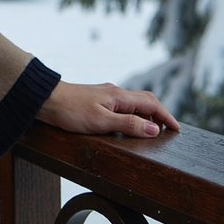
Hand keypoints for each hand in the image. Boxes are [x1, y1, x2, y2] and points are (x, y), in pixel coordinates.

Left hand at [36, 81, 179, 137]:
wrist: (46, 100)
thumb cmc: (71, 111)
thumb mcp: (102, 121)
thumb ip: (129, 124)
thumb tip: (155, 129)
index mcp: (119, 96)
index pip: (151, 104)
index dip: (166, 116)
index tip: (177, 130)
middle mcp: (115, 92)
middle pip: (145, 100)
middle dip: (160, 113)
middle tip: (169, 130)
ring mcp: (106, 95)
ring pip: (134, 102)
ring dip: (147, 114)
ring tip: (154, 130)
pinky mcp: (97, 100)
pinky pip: (123, 105)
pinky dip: (134, 114)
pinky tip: (130, 124)